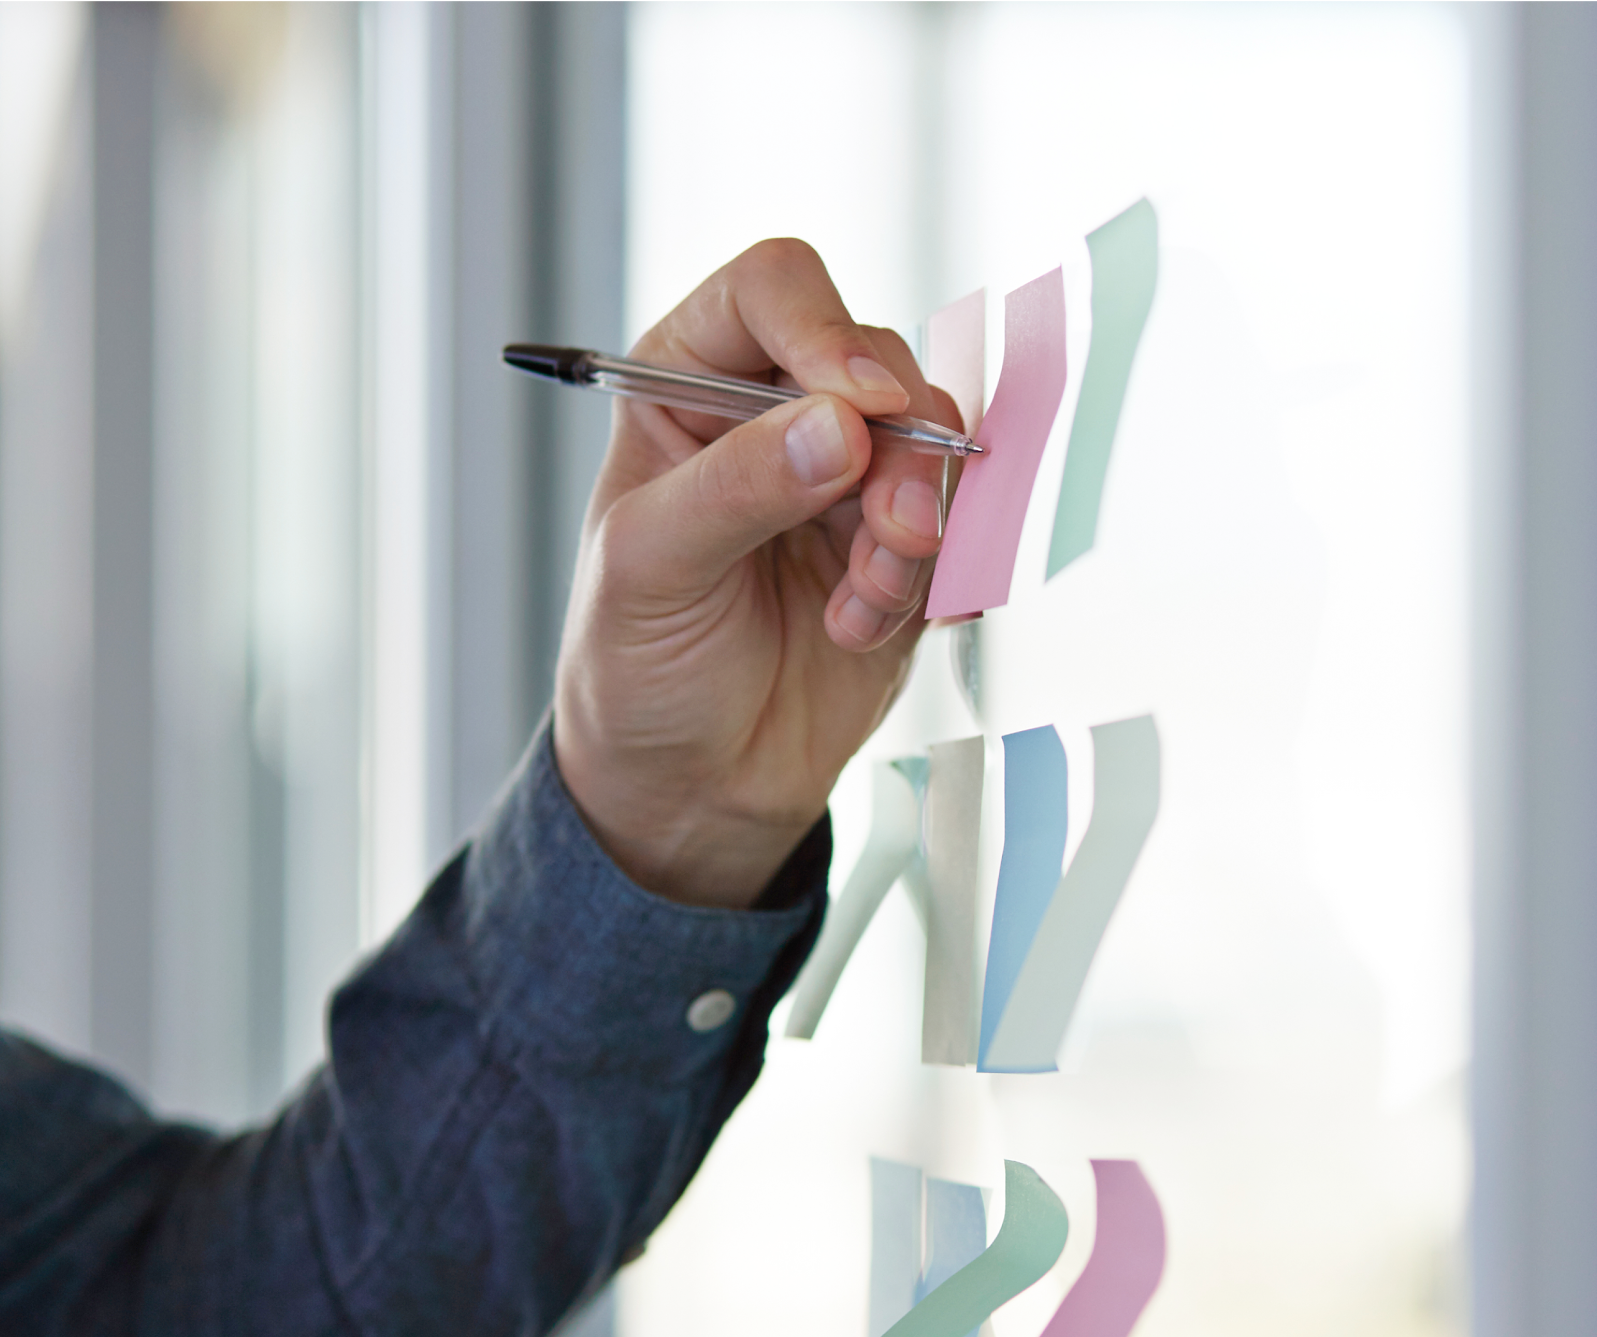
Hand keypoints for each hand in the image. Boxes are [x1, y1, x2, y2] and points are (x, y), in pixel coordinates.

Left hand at [551, 240, 959, 907]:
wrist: (691, 784)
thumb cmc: (638, 664)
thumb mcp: (652, 566)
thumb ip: (739, 486)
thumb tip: (841, 425)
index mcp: (688, 381)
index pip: (772, 292)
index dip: (824, 330)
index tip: (859, 406)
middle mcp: (775, 412)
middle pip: (877, 364)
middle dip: (896, 450)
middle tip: (890, 530)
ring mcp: (847, 477)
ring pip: (932, 444)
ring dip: (916, 527)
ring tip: (862, 600)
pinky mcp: (900, 546)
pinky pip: (959, 527)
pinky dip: (928, 581)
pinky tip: (859, 629)